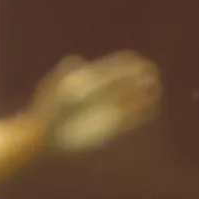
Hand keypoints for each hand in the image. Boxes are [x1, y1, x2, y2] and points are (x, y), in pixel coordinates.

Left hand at [28, 50, 160, 157]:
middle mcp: (100, 94)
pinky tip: (152, 108)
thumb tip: (78, 62)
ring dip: (143, 95)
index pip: (114, 67)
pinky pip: (128, 120)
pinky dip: (140, 114)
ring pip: (129, 100)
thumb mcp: (58, 88)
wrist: (42, 136)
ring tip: (156, 89)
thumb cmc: (48, 109)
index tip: (139, 62)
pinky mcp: (107, 130)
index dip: (128, 64)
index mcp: (91, 79)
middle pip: (125, 82)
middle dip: (139, 78)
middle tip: (152, 74)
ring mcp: (104, 111)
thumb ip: (70, 74)